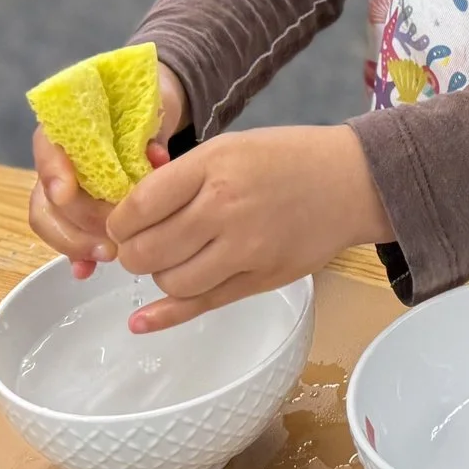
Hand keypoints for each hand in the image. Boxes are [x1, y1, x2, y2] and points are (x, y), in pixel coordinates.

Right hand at [28, 61, 186, 276]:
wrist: (150, 102)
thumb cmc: (145, 99)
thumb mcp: (151, 104)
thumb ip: (147, 131)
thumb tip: (153, 158)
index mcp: (66, 124)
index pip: (47, 147)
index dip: (53, 172)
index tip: (66, 193)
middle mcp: (58, 157)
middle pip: (47, 197)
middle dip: (77, 222)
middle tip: (110, 239)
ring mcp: (63, 184)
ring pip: (50, 220)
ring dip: (75, 243)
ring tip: (108, 255)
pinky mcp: (77, 208)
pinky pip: (67, 234)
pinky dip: (77, 254)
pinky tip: (87, 271)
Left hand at [107, 125, 390, 333]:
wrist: (349, 181)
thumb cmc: (287, 158)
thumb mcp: (229, 147)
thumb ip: (183, 177)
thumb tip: (132, 210)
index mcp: (213, 168)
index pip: (140, 206)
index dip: (119, 222)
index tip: (121, 224)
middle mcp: (225, 210)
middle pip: (148, 250)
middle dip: (132, 253)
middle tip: (139, 246)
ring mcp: (245, 250)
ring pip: (171, 281)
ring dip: (159, 276)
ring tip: (171, 260)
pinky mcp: (261, 280)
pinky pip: (202, 304)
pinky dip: (166, 315)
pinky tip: (142, 320)